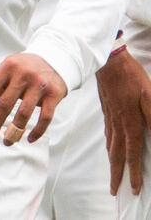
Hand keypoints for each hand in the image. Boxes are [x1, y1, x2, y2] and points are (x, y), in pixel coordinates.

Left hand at [0, 53, 66, 144]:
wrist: (54, 59)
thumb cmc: (25, 68)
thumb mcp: (8, 71)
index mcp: (8, 67)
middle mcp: (23, 74)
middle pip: (5, 104)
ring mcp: (39, 84)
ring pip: (24, 113)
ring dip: (14, 131)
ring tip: (8, 141)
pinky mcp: (54, 94)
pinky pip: (45, 118)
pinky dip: (37, 131)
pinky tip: (29, 139)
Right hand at [96, 48, 150, 194]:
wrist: (108, 62)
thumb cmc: (131, 77)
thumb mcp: (150, 97)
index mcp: (131, 123)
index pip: (132, 154)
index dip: (134, 173)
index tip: (134, 189)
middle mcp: (118, 124)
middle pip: (116, 155)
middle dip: (116, 175)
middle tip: (114, 191)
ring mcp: (110, 117)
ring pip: (110, 145)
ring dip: (111, 162)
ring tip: (112, 174)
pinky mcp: (106, 110)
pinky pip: (107, 133)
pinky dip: (108, 145)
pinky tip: (108, 146)